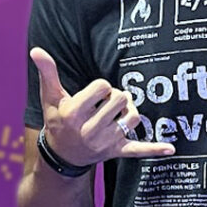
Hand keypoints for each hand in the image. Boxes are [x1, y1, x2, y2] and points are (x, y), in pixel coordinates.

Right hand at [30, 47, 174, 165]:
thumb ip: (47, 72)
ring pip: (132, 118)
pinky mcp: (116, 152)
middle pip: (121, 99)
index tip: (93, 94)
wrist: (61, 155)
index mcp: (74, 113)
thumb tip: (37, 50)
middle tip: (105, 104)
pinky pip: (138, 150)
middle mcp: (89, 130)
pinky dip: (154, 149)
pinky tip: (170, 148)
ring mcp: (104, 143)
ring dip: (128, 112)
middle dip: (115, 97)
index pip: (102, 86)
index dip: (100, 86)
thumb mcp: (49, 97)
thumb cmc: (57, 120)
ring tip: (116, 115)